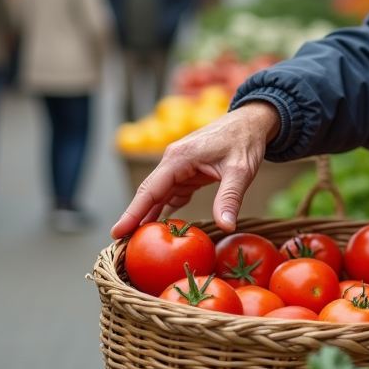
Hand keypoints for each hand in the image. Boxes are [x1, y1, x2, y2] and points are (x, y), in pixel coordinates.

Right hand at [110, 101, 280, 237]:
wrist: (252, 122)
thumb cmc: (245, 141)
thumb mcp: (241, 171)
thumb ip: (230, 198)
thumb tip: (226, 226)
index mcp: (179, 158)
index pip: (150, 189)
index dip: (132, 213)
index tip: (116, 232)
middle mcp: (173, 161)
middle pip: (149, 193)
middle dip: (134, 218)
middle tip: (122, 245)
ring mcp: (179, 166)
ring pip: (158, 195)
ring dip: (148, 216)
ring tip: (136, 242)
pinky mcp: (187, 172)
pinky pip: (171, 194)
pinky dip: (164, 210)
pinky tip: (159, 228)